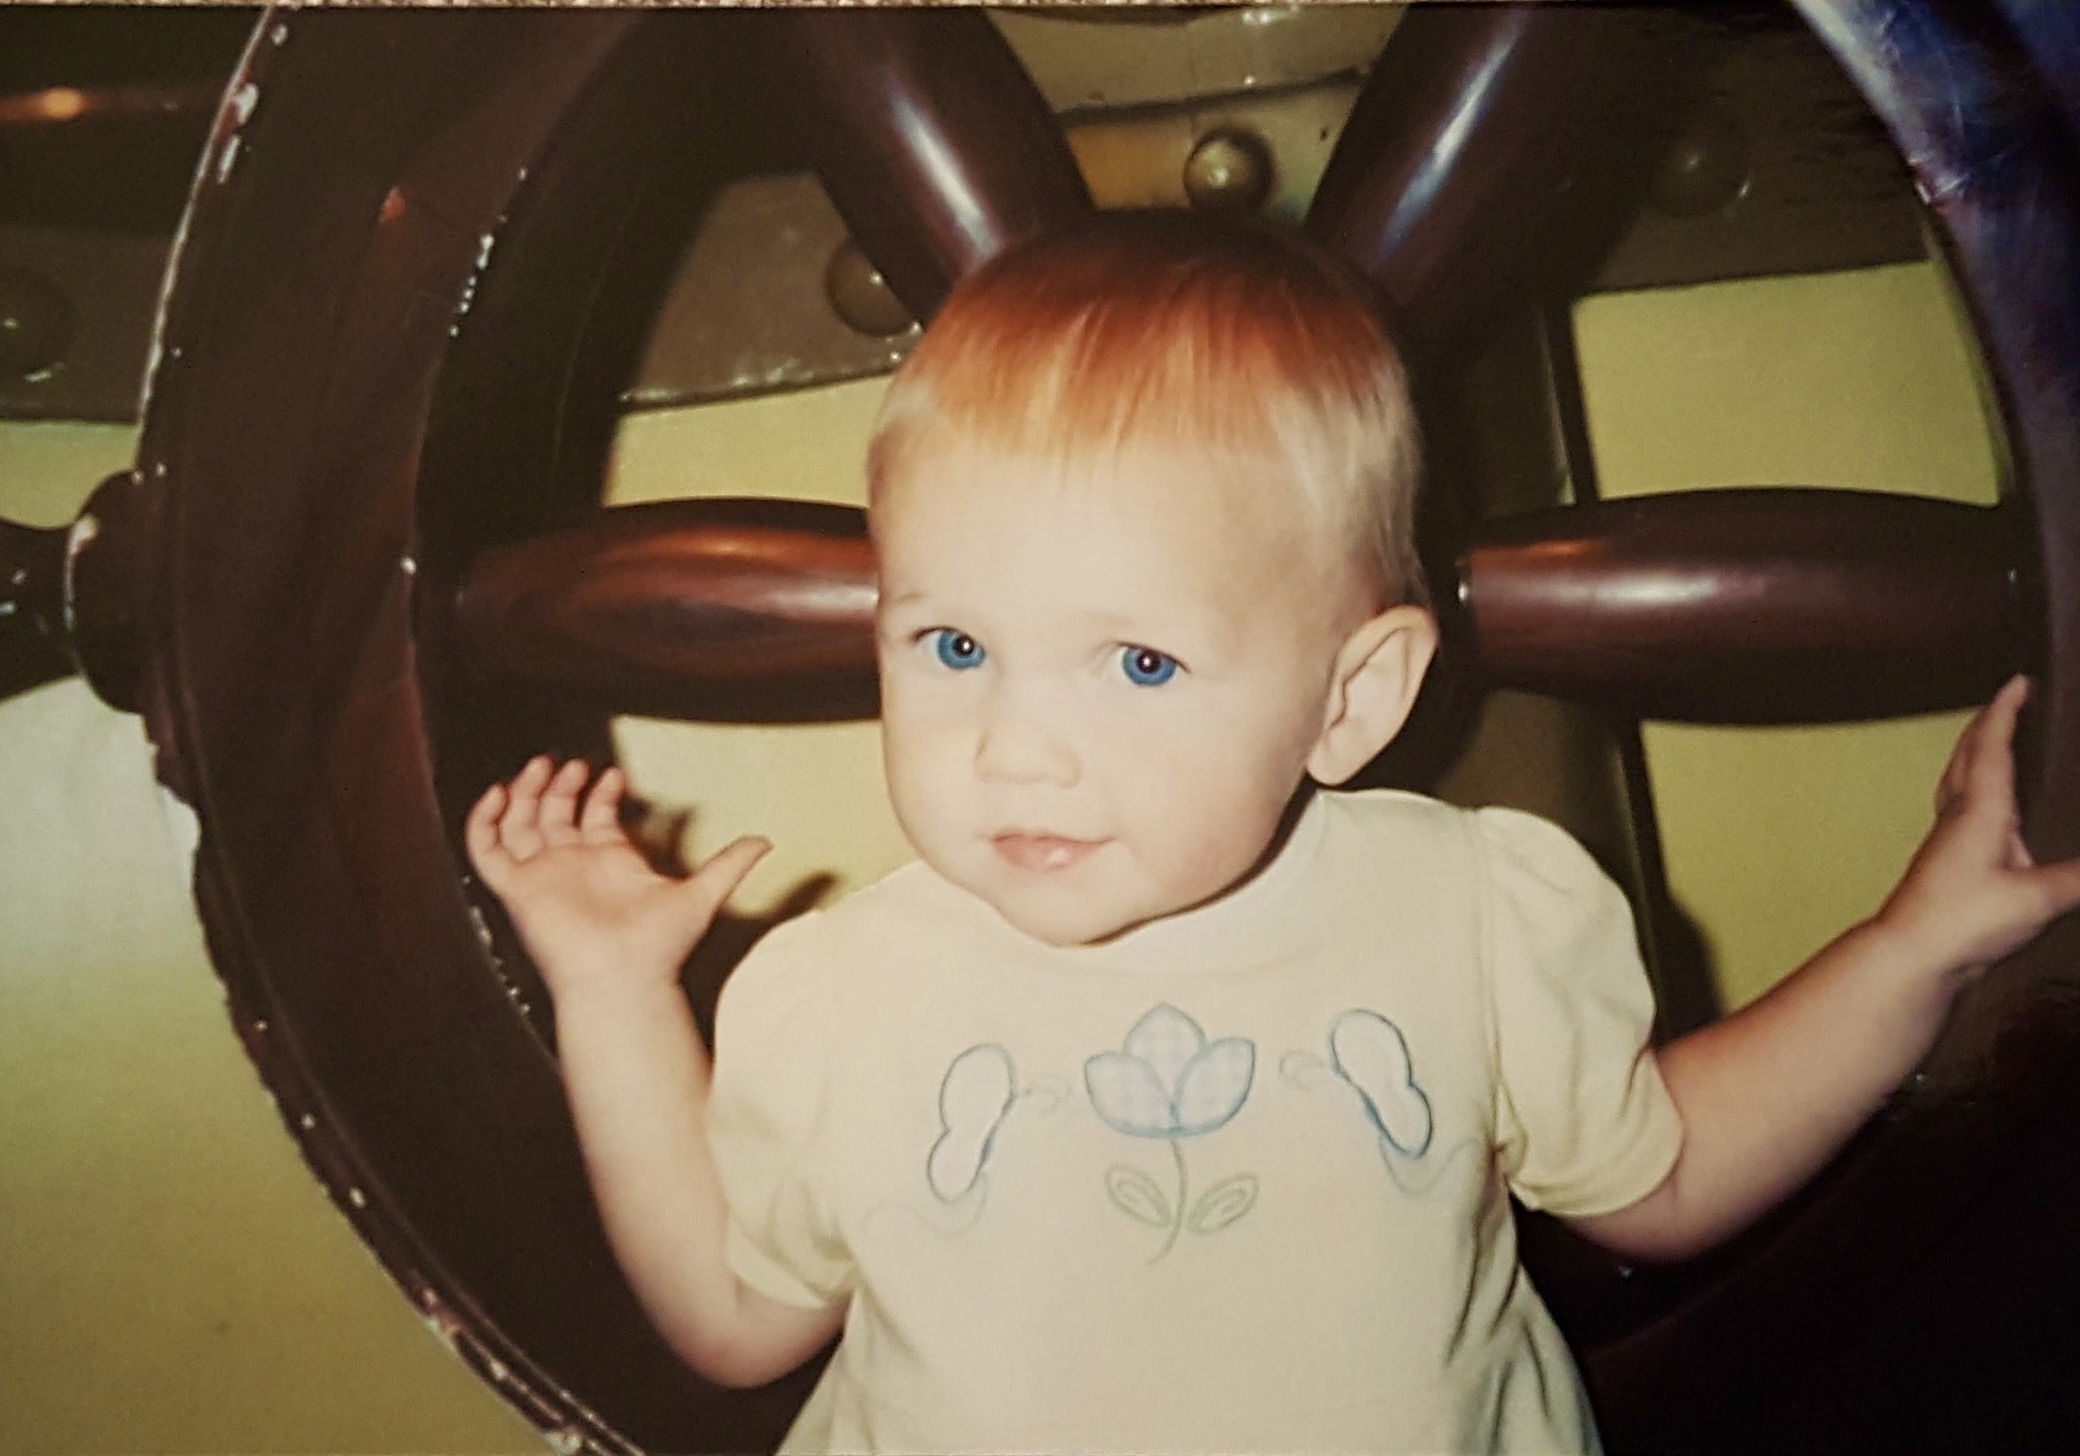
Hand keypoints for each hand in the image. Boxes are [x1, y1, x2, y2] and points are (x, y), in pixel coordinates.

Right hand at [465, 757, 768, 1001]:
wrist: (623, 978)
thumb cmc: (657, 948)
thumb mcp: (702, 895)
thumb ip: (730, 864)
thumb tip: (766, 842)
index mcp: (610, 863)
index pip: (596, 819)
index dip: (600, 793)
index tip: (613, 773)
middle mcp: (573, 867)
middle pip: (554, 816)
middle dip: (559, 786)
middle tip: (569, 763)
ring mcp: (542, 876)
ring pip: (520, 825)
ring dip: (526, 794)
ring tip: (538, 766)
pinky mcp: (517, 887)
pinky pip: (487, 850)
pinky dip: (485, 822)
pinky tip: (498, 795)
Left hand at [1877, 676, 2079, 978]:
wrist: (1910, 954)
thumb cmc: (1961, 920)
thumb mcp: (2038, 897)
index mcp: (1978, 809)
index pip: (1991, 745)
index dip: (2005, 710)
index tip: (2018, 682)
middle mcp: (1957, 815)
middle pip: (1967, 755)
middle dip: (1988, 723)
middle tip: (2008, 701)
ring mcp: (1946, 838)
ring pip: (1958, 780)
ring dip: (1976, 754)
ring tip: (1996, 743)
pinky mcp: (1945, 862)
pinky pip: (1959, 810)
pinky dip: (1975, 791)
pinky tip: (1988, 813)